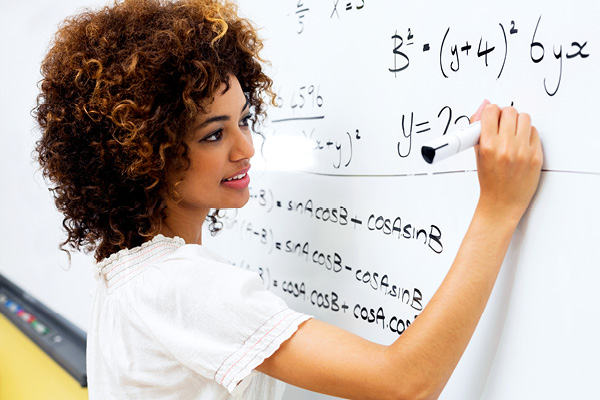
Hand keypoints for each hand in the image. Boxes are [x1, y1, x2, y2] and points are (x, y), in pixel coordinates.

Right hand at [471, 101, 542, 222]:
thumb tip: (484, 106)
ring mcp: (523, 151)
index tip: (491, 116)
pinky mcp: (536, 155)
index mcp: (488, 146)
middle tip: (502, 125)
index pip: (491, 112)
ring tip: (512, 133)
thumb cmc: (489, 181)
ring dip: (518, 122)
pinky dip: (528, 134)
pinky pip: (534, 132)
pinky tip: (521, 143)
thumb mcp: (478, 154)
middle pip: (510, 111)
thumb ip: (478, 129)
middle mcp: (506, 147)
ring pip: (524, 118)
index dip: (490, 111)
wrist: (502, 202)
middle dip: (504, 116)